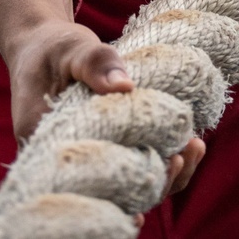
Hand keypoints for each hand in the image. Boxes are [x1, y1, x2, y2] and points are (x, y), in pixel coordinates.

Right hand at [0, 0, 204, 197]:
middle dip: (152, 179)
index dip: (126, 179)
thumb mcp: (71, 49)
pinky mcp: (107, 149)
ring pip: (129, 185)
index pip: (88, 177)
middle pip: (112, 191)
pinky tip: (191, 144)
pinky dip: (163, 161)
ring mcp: (90, 157)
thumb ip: (95, 63)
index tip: (164, 160)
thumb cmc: (54, 49)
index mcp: (47, 144)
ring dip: (165, 174)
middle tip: (182, 155)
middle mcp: (69, 161)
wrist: (44, 47)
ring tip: (194, 147)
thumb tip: (125, 85)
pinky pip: (135, 167)